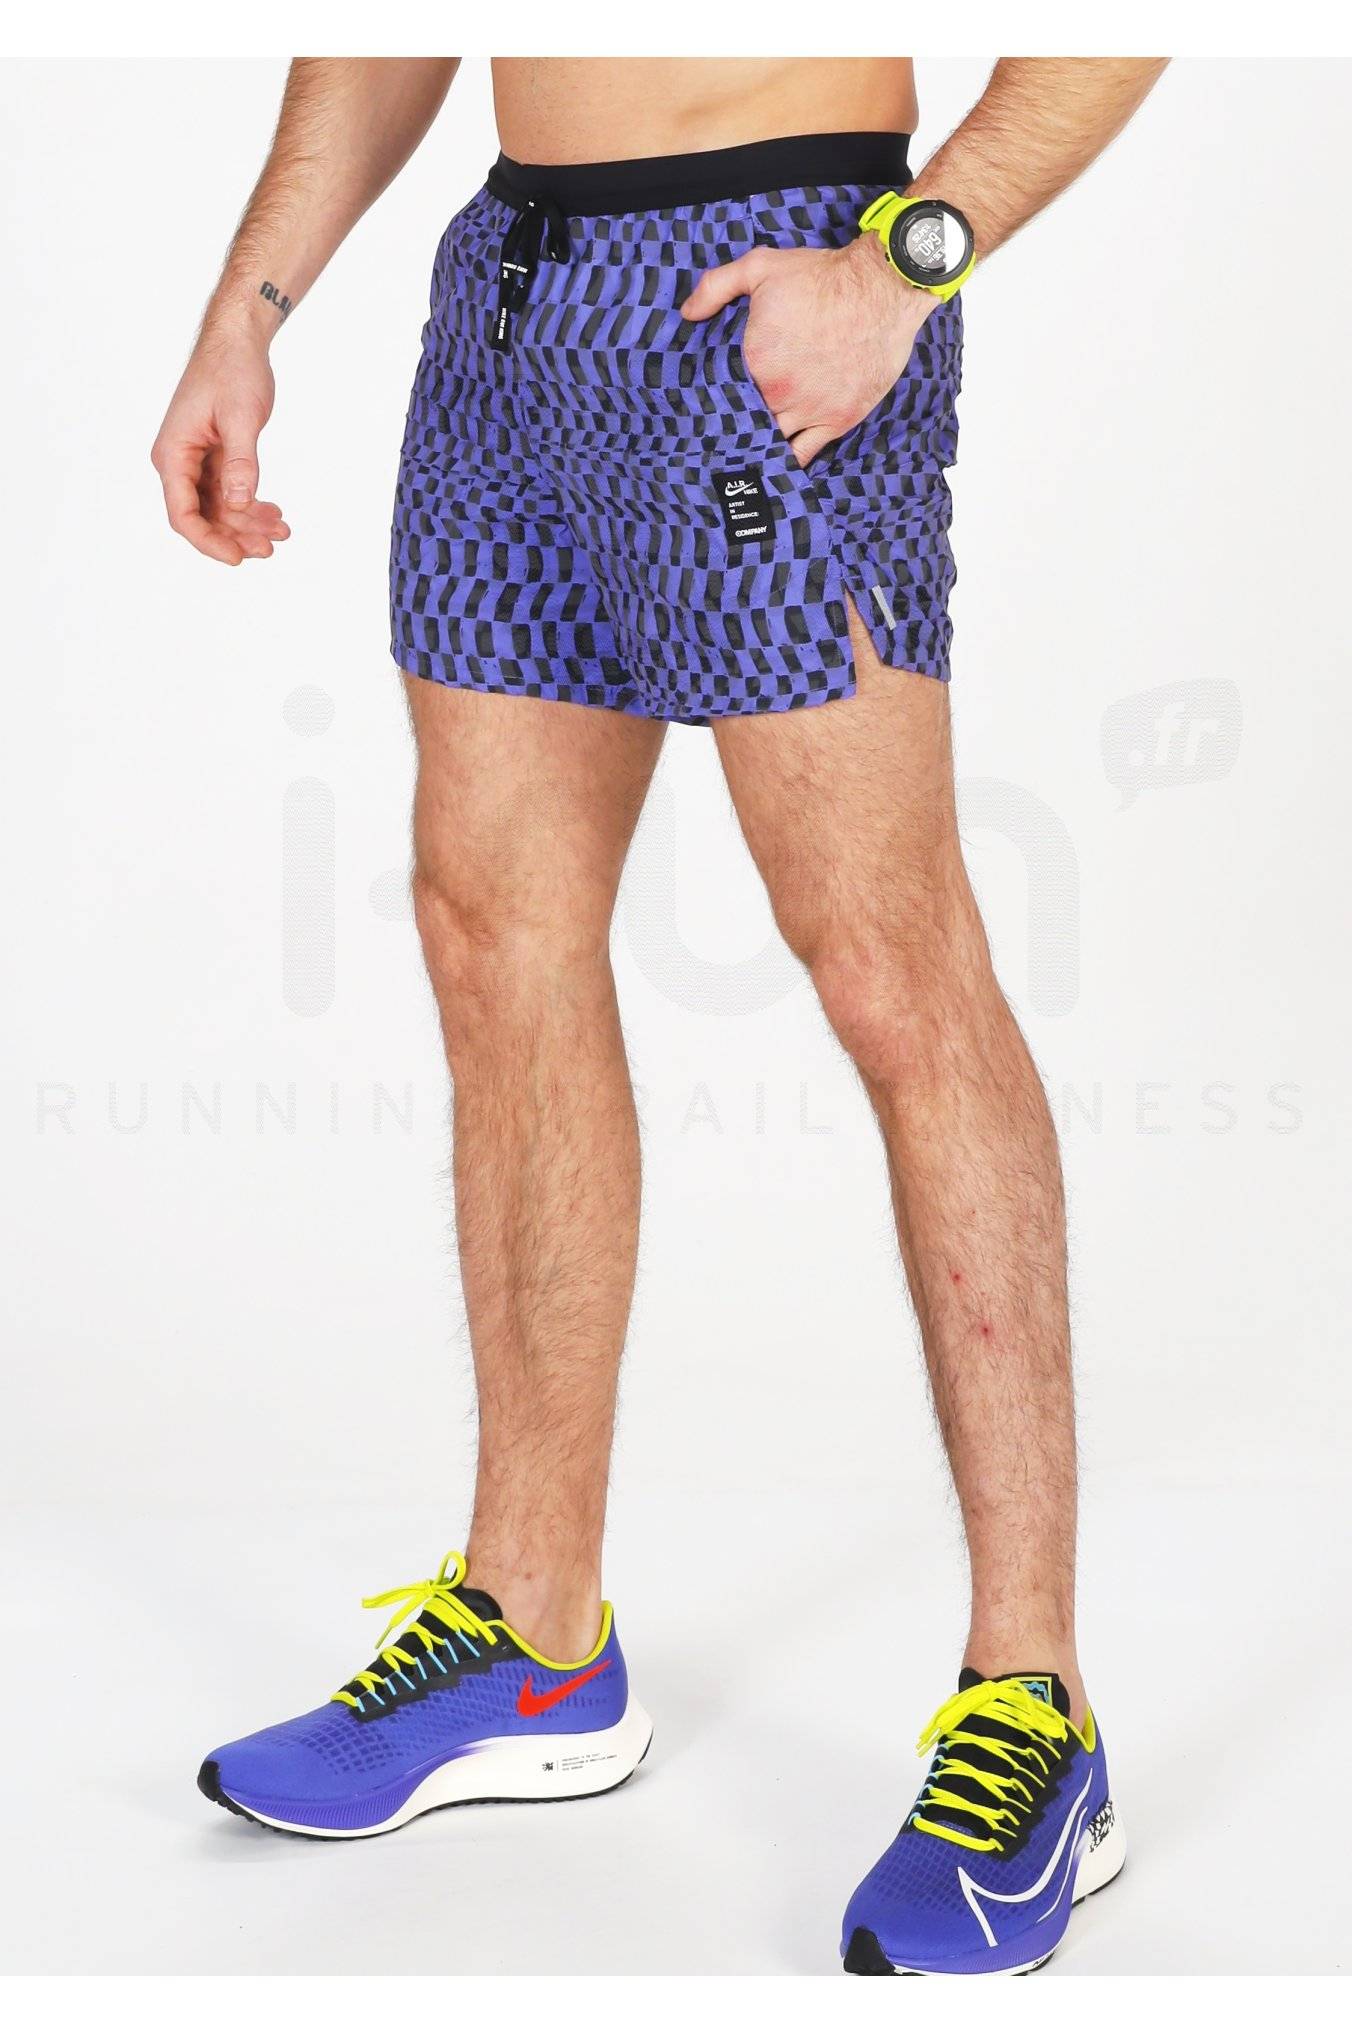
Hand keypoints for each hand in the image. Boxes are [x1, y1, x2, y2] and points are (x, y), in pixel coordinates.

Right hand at [151, 328, 288, 564]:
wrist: (237, 341)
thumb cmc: (232, 369)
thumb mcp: (240, 416)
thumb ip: (241, 462)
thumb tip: (239, 502)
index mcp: (173, 452)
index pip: (182, 513)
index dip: (208, 541)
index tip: (237, 558)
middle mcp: (178, 460)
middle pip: (202, 516)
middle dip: (235, 536)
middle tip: (270, 548)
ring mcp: (196, 461)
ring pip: (219, 508)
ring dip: (248, 524)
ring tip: (281, 531)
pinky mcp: (214, 457)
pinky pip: (229, 493)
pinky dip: (251, 505)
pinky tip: (274, 514)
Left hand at [682, 235, 934, 466]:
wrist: (882, 287)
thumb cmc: (823, 276)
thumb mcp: (761, 267)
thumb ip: (716, 287)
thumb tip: (687, 313)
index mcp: (754, 362)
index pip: (721, 395)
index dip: (714, 401)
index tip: (706, 406)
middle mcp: (779, 394)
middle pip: (745, 423)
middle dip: (735, 426)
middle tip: (722, 433)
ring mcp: (809, 410)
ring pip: (772, 442)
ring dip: (759, 445)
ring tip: (745, 451)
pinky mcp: (837, 420)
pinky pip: (805, 455)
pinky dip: (787, 461)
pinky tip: (775, 464)